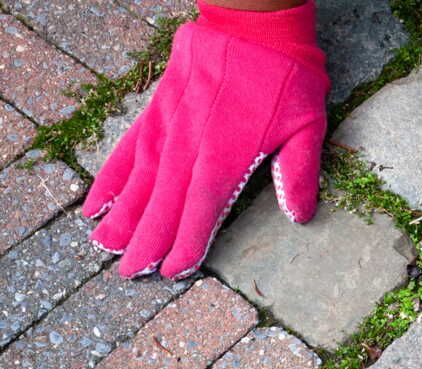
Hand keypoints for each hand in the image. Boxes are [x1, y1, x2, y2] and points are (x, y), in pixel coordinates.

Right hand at [83, 0, 327, 278]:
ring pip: (139, 180)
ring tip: (104, 246)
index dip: (186, 243)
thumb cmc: (287, 78)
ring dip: (122, 215)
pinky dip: (110, 175)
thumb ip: (299, 173)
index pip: (202, 210)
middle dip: (146, 241)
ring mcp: (169, 126)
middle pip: (163, 203)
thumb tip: (299, 217)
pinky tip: (96, 200)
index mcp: (229, 156)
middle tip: (128, 274)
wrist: (252, 25)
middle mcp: (191, 146)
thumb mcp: (309, 126)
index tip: (173, 271)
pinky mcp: (156, 110)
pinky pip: (127, 148)